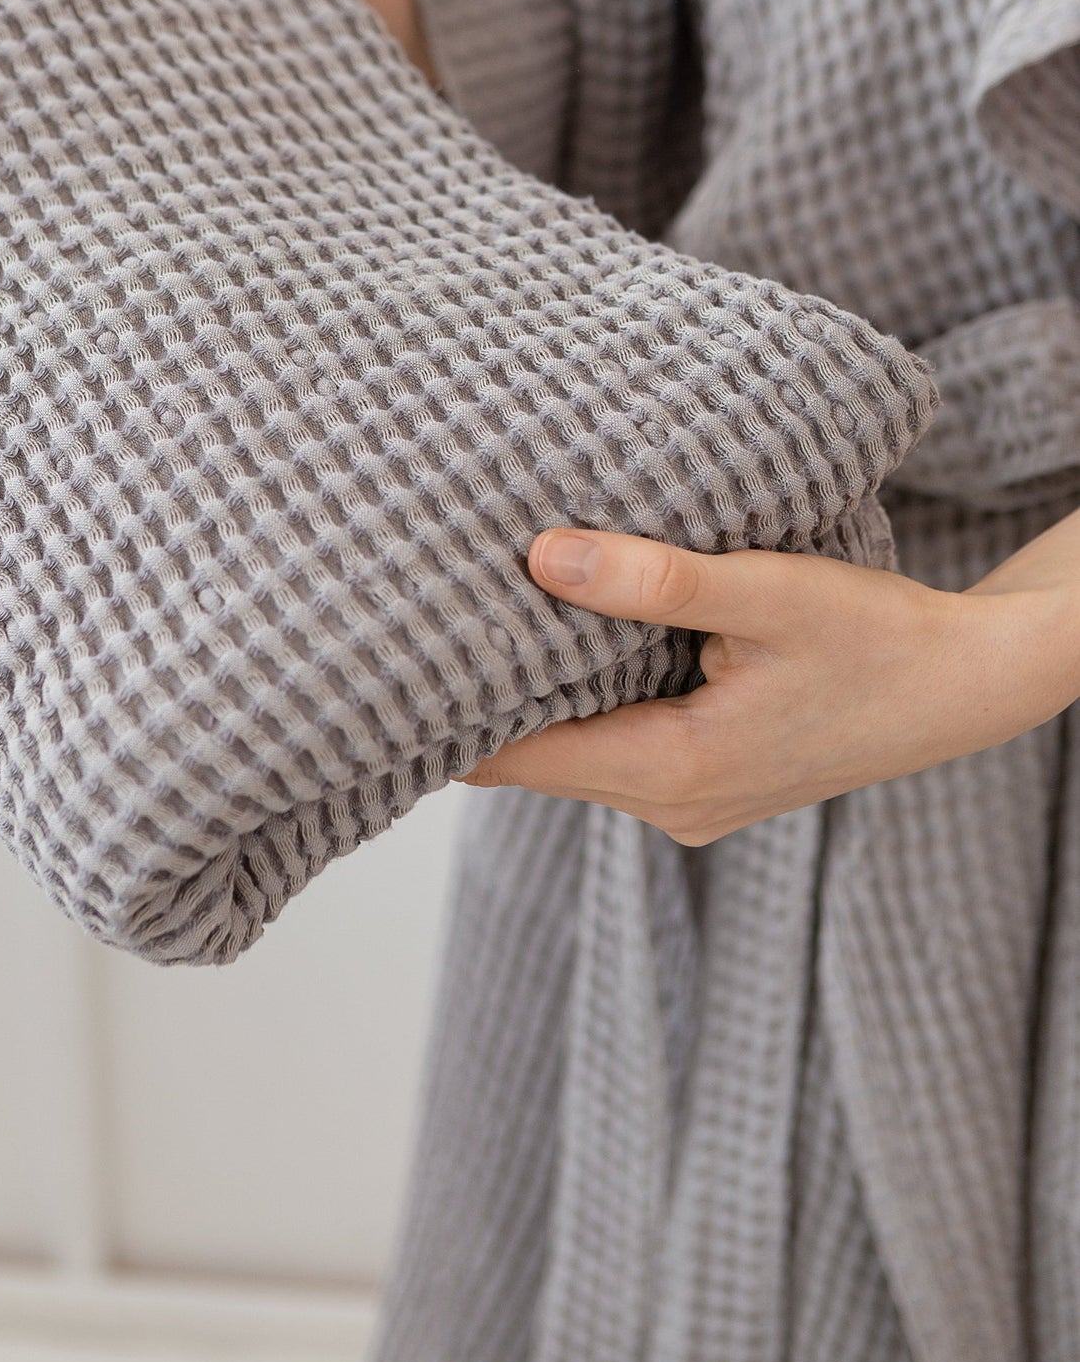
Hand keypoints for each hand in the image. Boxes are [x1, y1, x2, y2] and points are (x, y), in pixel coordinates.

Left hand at [463, 518, 1079, 842]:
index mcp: (675, 770)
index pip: (514, 759)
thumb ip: (654, 579)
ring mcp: (693, 802)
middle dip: (483, 698)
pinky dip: (585, 701)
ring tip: (481, 620)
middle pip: (535, 761)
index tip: (393, 662)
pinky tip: (566, 640)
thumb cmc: (878, 636)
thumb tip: (542, 556)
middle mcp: (673, 805)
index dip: (448, 714)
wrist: (967, 685)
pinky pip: (617, 748)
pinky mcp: (711, 782)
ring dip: (536, 697)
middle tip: (422, 621)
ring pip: (575, 753)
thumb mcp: (766, 593)